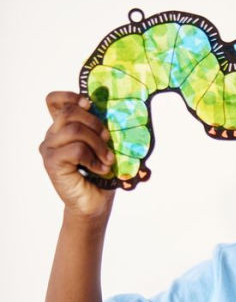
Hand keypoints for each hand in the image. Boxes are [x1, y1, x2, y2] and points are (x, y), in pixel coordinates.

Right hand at [39, 91, 115, 219]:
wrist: (94, 204)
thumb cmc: (101, 176)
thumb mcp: (104, 147)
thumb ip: (102, 130)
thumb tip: (119, 112)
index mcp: (63, 128)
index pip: (55, 101)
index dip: (71, 97)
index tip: (90, 105)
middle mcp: (52, 135)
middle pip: (70, 112)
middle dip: (96, 124)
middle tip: (108, 140)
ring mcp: (50, 148)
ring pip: (74, 130)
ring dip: (98, 144)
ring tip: (108, 160)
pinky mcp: (52, 163)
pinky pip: (75, 150)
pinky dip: (94, 159)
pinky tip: (101, 169)